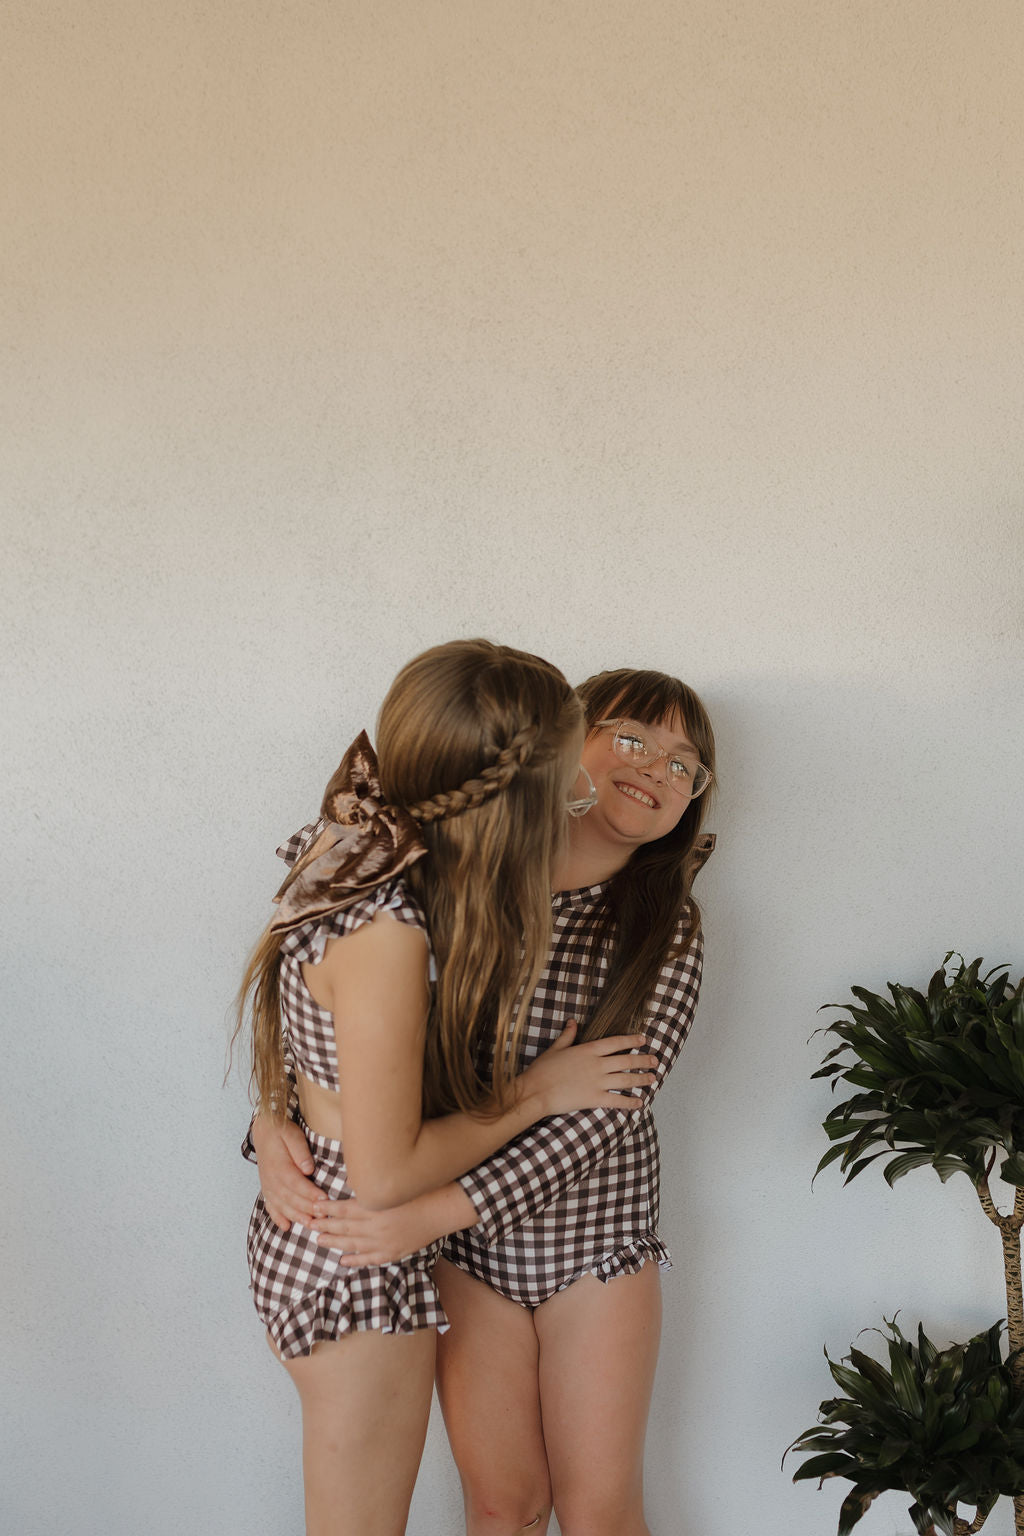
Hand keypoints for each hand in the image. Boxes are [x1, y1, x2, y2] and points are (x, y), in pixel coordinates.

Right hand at [251, 1114, 318, 1229]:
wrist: (262, 1129)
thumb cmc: (280, 1131)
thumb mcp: (292, 1134)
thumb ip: (300, 1151)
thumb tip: (308, 1168)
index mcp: (279, 1166)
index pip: (296, 1184)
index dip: (310, 1193)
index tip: (324, 1200)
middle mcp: (272, 1179)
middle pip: (290, 1198)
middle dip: (307, 1209)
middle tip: (322, 1216)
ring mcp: (268, 1185)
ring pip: (281, 1205)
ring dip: (295, 1216)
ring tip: (309, 1224)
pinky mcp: (267, 1188)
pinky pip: (270, 1206)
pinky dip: (277, 1217)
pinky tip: (286, 1226)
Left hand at [311, 1185, 475, 1265]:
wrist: (444, 1208)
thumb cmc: (422, 1190)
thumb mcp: (395, 1183)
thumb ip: (374, 1188)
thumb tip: (355, 1186)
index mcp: (376, 1206)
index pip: (343, 1209)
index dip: (327, 1210)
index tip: (314, 1207)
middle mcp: (376, 1226)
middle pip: (344, 1227)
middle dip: (325, 1226)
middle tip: (309, 1225)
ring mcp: (384, 1242)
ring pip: (353, 1244)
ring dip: (334, 1243)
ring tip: (319, 1240)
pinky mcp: (393, 1252)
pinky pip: (370, 1259)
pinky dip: (355, 1260)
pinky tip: (343, 1260)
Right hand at [518, 1021, 656, 1118]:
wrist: (535, 1091)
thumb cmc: (542, 1070)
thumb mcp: (555, 1049)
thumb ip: (567, 1036)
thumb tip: (572, 1022)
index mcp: (587, 1050)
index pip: (615, 1042)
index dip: (631, 1040)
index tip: (643, 1039)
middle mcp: (596, 1064)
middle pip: (625, 1060)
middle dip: (642, 1060)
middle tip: (655, 1061)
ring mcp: (597, 1082)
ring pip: (625, 1079)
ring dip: (641, 1079)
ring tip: (652, 1078)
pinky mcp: (594, 1099)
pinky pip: (617, 1100)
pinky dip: (630, 1102)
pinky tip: (640, 1102)